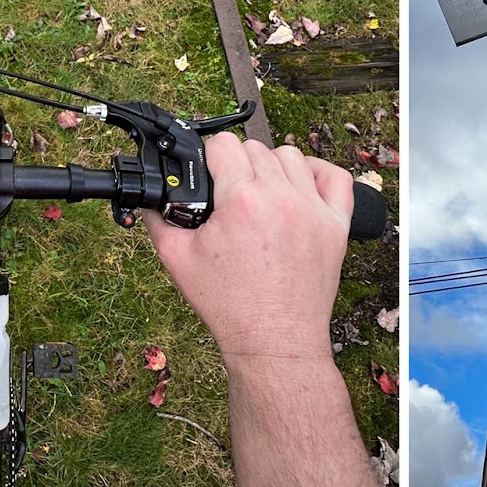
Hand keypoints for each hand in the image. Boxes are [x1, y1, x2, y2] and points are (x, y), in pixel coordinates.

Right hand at [143, 132, 353, 367]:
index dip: (210, 157)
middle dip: (237, 166)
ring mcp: (314, 210)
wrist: (273, 341)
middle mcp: (281, 198)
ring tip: (261, 194)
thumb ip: (158, 220)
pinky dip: (317, 174)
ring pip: (291, 157)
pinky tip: (301, 188)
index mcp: (242, 201)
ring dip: (272, 167)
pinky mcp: (336, 225)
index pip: (224, 144)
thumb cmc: (228, 305)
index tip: (209, 174)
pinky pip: (335, 177)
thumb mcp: (177, 260)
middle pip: (255, 148)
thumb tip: (151, 198)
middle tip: (229, 195)